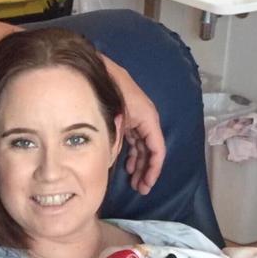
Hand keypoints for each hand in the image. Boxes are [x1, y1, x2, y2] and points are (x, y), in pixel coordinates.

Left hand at [100, 54, 165, 194]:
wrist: (98, 68)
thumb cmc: (109, 89)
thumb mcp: (116, 116)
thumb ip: (119, 137)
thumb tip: (116, 158)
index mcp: (148, 118)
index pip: (157, 149)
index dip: (153, 169)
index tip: (147, 184)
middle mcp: (146, 118)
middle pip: (152, 150)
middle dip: (147, 171)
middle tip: (140, 189)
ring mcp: (138, 118)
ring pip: (144, 146)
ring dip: (140, 164)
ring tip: (134, 181)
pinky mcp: (129, 117)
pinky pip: (136, 139)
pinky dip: (133, 153)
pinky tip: (127, 166)